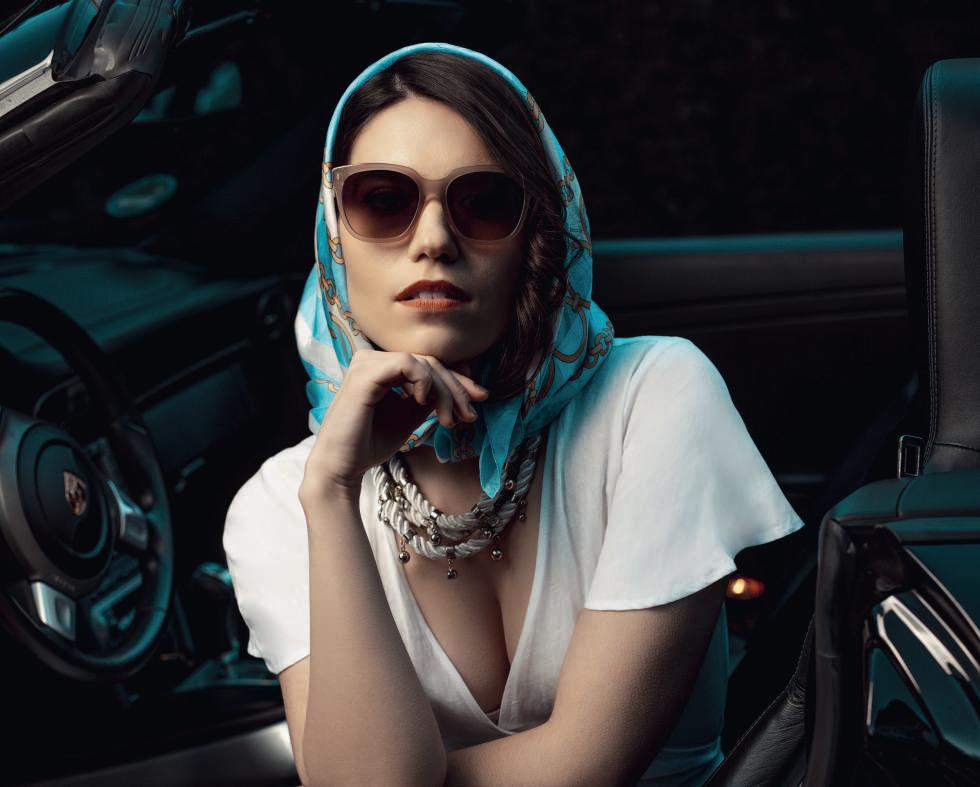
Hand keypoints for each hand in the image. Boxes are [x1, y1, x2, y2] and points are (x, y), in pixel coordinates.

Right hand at [298, 349, 488, 509]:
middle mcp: (372, 360)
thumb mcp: (411, 415)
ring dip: (444, 391)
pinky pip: (407, 364)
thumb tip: (464, 376)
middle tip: (469, 415)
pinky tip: (426, 403)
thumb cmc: (371, 442)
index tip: (479, 400)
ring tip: (448, 419)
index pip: (428, 365)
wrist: (342, 467)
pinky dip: (425, 382)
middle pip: (429, 362)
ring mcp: (366, 364)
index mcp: (381, 367)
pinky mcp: (365, 373)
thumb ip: (431, 396)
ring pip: (423, 363)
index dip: (457, 381)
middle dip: (456, 388)